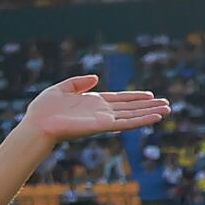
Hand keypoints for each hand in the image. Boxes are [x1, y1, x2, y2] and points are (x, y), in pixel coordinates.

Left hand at [24, 74, 170, 142]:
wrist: (36, 125)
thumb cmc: (43, 109)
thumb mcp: (61, 88)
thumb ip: (79, 82)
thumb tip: (96, 78)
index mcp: (92, 102)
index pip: (119, 99)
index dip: (135, 97)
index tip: (150, 95)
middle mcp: (101, 112)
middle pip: (130, 108)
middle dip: (148, 106)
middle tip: (167, 104)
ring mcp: (103, 119)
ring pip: (133, 115)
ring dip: (150, 113)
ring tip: (168, 110)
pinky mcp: (103, 126)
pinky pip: (127, 123)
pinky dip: (142, 120)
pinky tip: (156, 117)